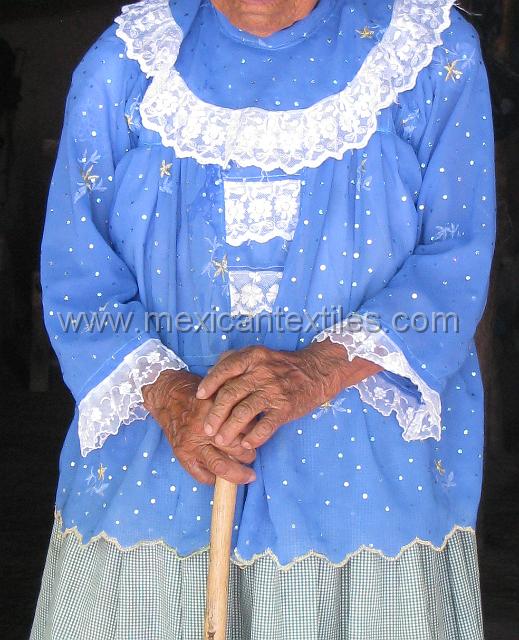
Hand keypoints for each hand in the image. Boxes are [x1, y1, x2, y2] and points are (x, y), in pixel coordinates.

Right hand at [143, 369, 256, 484]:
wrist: (166, 395)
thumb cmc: (196, 393)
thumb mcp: (218, 393)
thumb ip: (235, 409)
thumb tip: (256, 427)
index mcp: (216, 411)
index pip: (244, 430)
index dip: (256, 437)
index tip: (259, 440)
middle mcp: (204, 428)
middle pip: (236, 449)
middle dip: (249, 455)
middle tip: (251, 455)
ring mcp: (191, 444)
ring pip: (221, 466)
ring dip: (237, 473)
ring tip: (245, 473)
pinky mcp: (182, 454)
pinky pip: (201, 476)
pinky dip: (214, 479)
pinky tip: (221, 476)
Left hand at [195, 339, 382, 449]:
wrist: (317, 370)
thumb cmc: (282, 366)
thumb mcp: (258, 354)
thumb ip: (235, 360)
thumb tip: (212, 373)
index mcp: (252, 357)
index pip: (224, 370)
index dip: (209, 384)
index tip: (199, 398)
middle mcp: (261, 372)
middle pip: (230, 394)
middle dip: (215, 414)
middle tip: (206, 429)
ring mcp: (274, 390)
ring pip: (244, 412)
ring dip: (230, 429)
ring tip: (221, 441)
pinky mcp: (286, 407)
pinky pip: (266, 425)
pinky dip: (254, 437)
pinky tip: (246, 444)